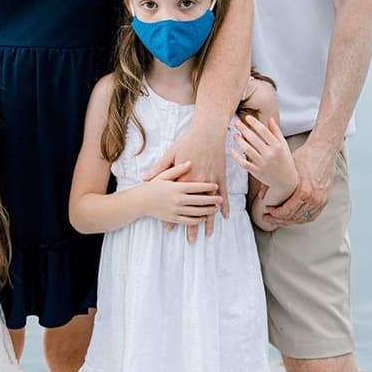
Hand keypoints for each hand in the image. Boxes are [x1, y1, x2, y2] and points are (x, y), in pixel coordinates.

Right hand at [142, 162, 221, 228]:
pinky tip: (203, 218)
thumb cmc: (153, 186)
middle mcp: (177, 200)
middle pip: (200, 200)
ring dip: (208, 211)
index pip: (197, 187)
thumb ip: (178, 169)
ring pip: (196, 212)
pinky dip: (198, 220)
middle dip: (212, 200)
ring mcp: (176, 210)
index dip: (208, 186)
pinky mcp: (173, 219)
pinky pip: (188, 221)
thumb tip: (190, 162)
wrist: (140, 201)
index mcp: (177, 187)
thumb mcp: (164, 175)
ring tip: (215, 209)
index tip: (216, 186)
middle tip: (220, 199)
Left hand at [146, 120, 227, 241]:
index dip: (173, 216)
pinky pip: (223, 195)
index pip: (177, 202)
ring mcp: (211, 180)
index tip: (169, 229)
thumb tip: (145, 179)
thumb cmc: (188, 140)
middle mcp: (198, 183)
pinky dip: (225, 206)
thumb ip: (159, 168)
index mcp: (184, 179)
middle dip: (192, 225)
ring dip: (209, 221)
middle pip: (194, 209)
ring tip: (208, 234)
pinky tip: (226, 217)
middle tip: (190, 240)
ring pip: (210, 206)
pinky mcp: (221, 176)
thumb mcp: (170, 153)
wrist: (208, 131)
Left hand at [231, 115, 296, 198]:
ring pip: (247, 149)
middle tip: (237, 123)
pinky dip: (237, 157)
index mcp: (277, 146)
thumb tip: (270, 119)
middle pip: (253, 138)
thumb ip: (276, 132)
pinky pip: (244, 163)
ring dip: (239, 141)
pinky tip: (232, 151)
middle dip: (244, 129)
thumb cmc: (285, 160)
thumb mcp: (284, 145)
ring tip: (235, 135)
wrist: (286, 181)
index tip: (247, 117)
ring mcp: (262, 163)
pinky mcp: (257, 172)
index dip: (254, 123)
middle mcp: (270, 154)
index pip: (263, 131)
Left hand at [263, 138, 337, 226]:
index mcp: (304, 192)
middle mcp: (314, 198)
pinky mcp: (325, 199)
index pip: (287, 212)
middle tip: (269, 218)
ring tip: (279, 219)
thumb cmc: (306, 156)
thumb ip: (273, 183)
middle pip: (294, 218)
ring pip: (302, 219)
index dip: (275, 214)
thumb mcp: (286, 168)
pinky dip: (301, 218)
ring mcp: (321, 200)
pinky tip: (293, 218)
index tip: (268, 212)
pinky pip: (312, 215)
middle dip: (279, 220)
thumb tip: (262, 196)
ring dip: (289, 221)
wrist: (323, 150)